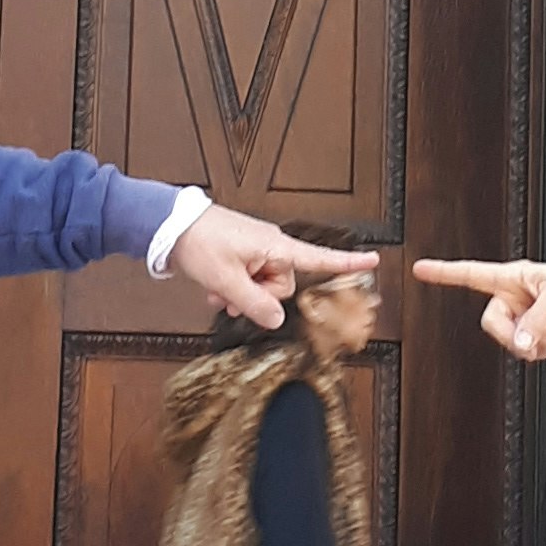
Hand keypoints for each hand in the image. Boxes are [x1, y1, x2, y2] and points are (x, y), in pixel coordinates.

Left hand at [167, 205, 375, 328]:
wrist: (171, 225)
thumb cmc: (200, 244)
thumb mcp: (226, 281)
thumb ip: (253, 304)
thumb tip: (277, 320)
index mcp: (275, 248)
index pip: (319, 258)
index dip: (347, 263)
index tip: (374, 261)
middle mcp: (272, 246)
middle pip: (283, 285)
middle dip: (259, 297)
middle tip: (231, 295)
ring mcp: (258, 249)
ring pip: (263, 285)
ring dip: (243, 294)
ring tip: (218, 292)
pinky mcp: (244, 252)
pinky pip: (250, 277)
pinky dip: (236, 286)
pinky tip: (216, 290)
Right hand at [415, 258, 545, 362]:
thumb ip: (535, 321)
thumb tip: (520, 342)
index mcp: (511, 277)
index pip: (470, 273)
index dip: (444, 273)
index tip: (420, 269)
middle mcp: (512, 297)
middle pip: (492, 323)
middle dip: (513, 335)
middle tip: (532, 338)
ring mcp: (523, 316)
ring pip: (510, 341)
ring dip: (535, 344)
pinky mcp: (535, 331)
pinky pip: (526, 349)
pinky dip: (543, 350)